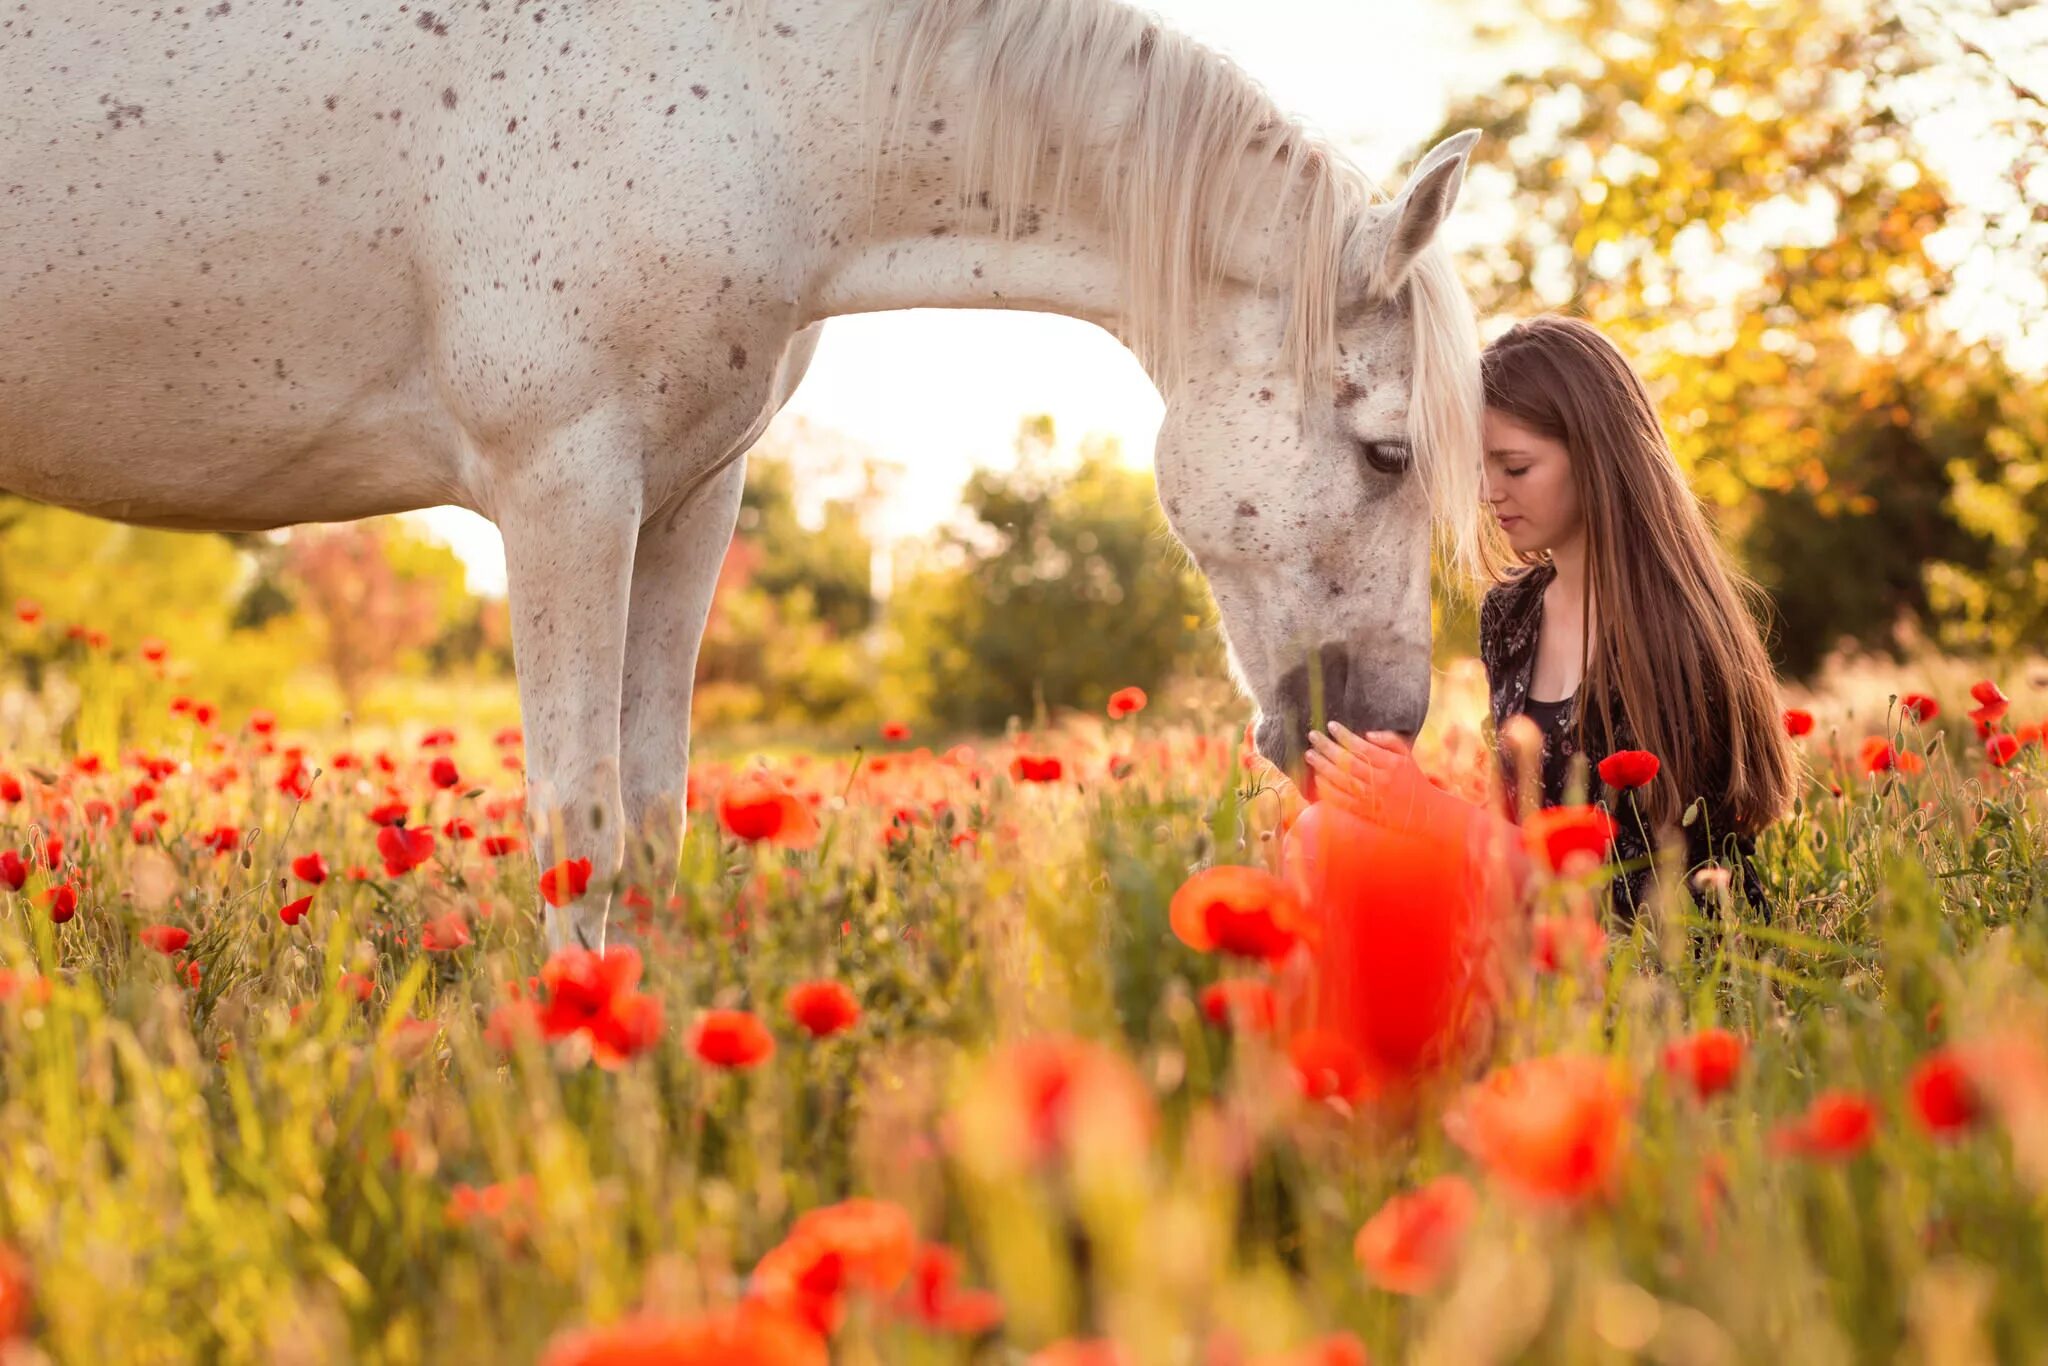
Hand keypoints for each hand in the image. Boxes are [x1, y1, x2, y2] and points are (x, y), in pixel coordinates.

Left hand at [1303, 723, 1439, 832]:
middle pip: (1348, 763)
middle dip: (1327, 748)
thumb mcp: (1406, 756)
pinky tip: (1317, 777)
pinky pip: (1340, 800)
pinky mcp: (1364, 812)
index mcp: (1392, 765)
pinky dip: (1327, 789)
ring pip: (1341, 781)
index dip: (1345, 736)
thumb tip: (1366, 734)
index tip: (1331, 725)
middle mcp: (1381, 781)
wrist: (1421, 812)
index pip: (1363, 747)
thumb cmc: (1411, 779)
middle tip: (1313, 736)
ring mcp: (1371, 799)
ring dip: (1322, 766)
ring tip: (1309, 754)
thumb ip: (1389, 740)